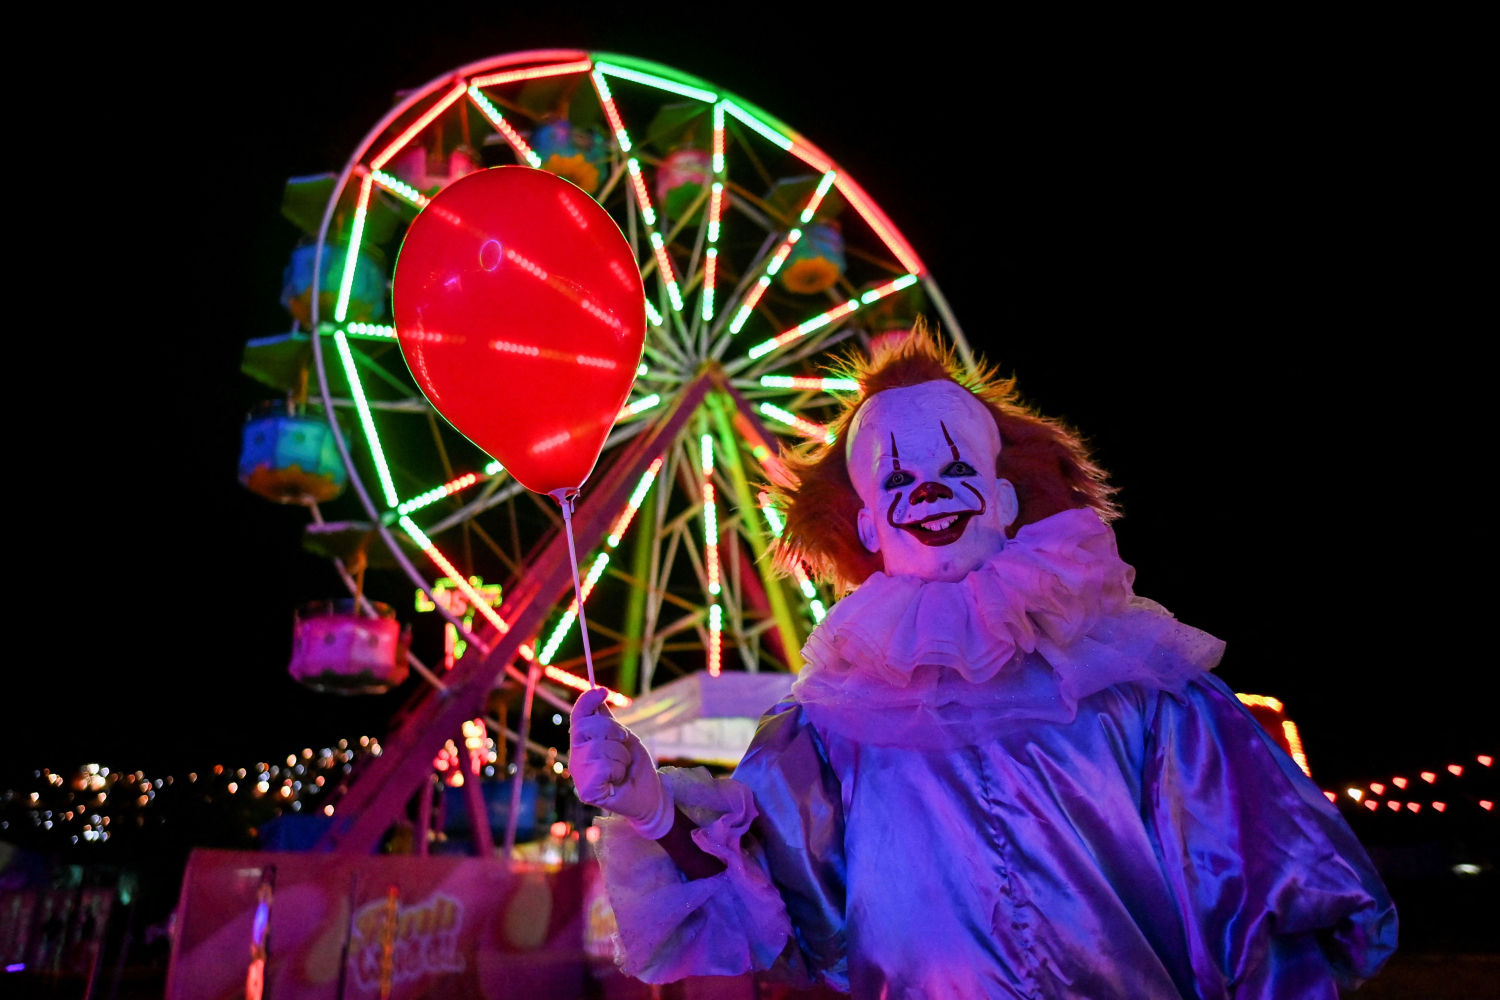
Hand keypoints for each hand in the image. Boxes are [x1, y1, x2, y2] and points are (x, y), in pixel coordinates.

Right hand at [569, 687, 673, 838]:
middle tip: (624, 744)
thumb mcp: (623, 737)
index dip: (586, 701)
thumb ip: (607, 719)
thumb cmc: (635, 765)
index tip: (603, 691)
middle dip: (613, 731)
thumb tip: (595, 690)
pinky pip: (602, 767)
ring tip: (623, 767)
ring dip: (620, 755)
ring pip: (597, 748)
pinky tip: (619, 779)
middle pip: (586, 728)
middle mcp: (576, 757)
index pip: (577, 717)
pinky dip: (618, 770)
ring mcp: (579, 775)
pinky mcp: (587, 791)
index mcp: (583, 743)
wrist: (650, 794)